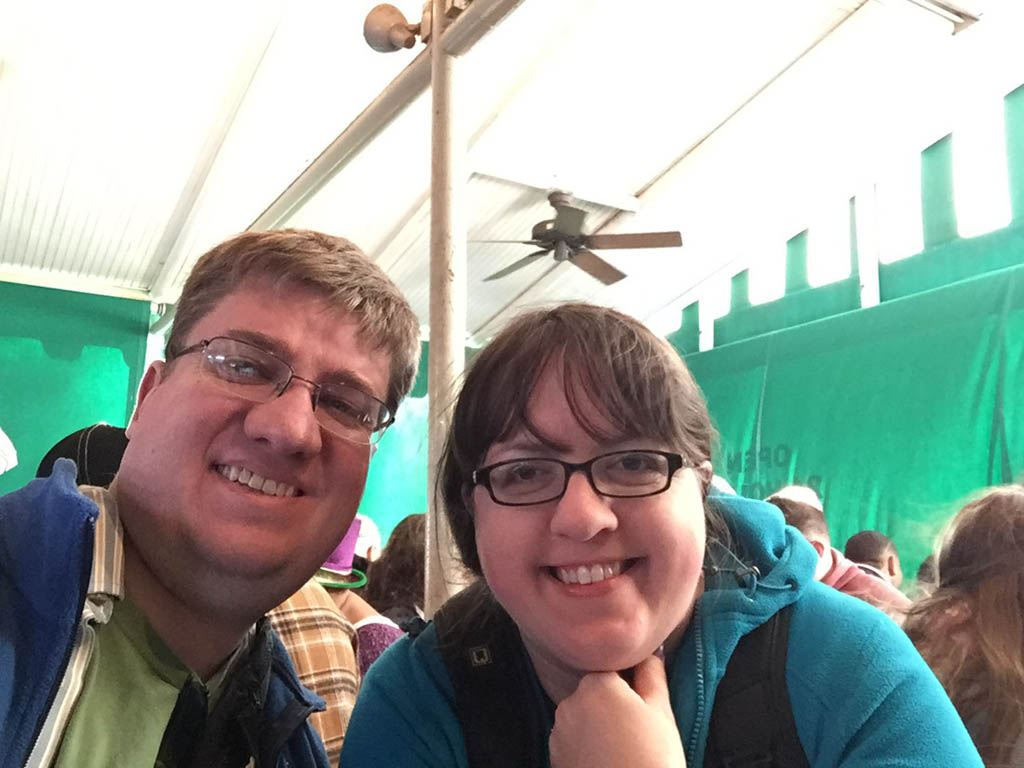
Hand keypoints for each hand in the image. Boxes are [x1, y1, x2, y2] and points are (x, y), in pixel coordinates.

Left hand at [549, 655, 686, 767]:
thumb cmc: (653, 757)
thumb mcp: (661, 710)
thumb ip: (652, 672)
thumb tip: (650, 651)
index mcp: (595, 684)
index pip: (612, 670)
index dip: (631, 687)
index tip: (643, 707)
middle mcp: (570, 702)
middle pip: (595, 692)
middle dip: (613, 705)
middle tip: (637, 729)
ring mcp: (558, 731)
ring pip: (583, 716)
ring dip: (598, 724)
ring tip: (623, 747)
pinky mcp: (555, 756)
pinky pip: (573, 739)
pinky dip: (587, 745)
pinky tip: (607, 758)